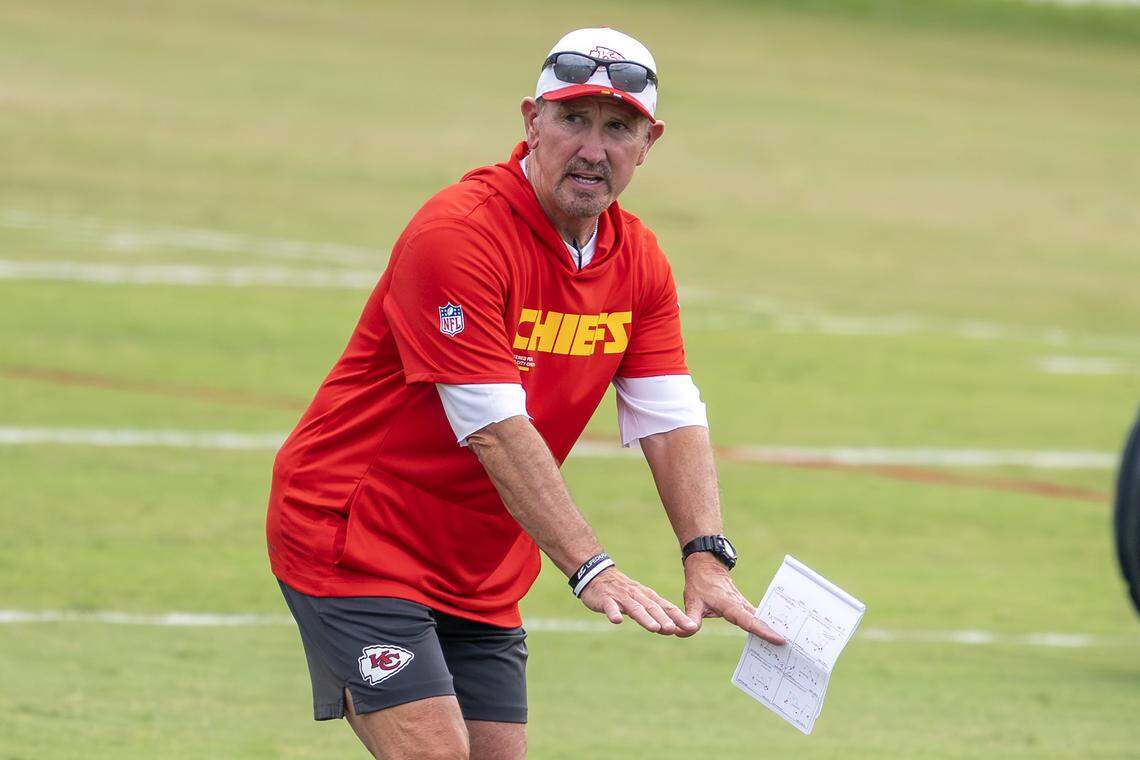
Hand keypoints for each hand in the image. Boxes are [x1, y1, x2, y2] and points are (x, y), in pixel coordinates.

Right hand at [578, 567, 698, 635]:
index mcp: (647, 596)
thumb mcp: (640, 601)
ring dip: (645, 618)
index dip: (679, 617)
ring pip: (635, 608)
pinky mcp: (606, 599)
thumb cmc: (623, 592)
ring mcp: (621, 597)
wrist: (597, 575)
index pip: (666, 607)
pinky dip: (613, 612)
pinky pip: (610, 606)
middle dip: (663, 619)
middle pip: (652, 608)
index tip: (691, 627)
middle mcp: (637, 595)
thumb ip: (653, 614)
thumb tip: (671, 629)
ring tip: (654, 628)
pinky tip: (616, 620)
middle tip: (673, 629)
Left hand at [681, 553, 785, 643]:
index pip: (748, 621)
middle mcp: (740, 605)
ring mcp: (744, 605)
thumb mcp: (692, 601)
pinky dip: (764, 627)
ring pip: (761, 619)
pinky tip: (772, 638)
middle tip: (792, 648)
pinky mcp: (744, 607)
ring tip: (789, 646)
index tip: (779, 639)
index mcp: (730, 605)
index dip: (763, 631)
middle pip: (760, 621)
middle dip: (774, 633)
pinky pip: (756, 618)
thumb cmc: (699, 583)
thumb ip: (691, 619)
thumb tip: (685, 632)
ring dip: (772, 630)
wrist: (706, 565)